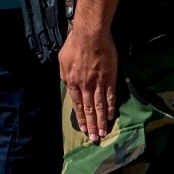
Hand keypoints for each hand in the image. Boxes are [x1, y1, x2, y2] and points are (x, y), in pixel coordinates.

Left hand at [59, 23, 117, 142]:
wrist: (90, 35)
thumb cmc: (75, 44)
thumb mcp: (62, 61)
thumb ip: (64, 75)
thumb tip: (67, 85)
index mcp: (72, 82)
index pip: (76, 105)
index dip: (80, 118)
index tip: (83, 129)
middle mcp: (85, 86)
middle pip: (88, 109)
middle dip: (91, 125)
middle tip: (94, 139)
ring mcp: (98, 83)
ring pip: (99, 106)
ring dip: (101, 121)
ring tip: (102, 133)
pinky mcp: (110, 78)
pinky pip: (110, 95)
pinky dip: (110, 107)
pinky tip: (111, 116)